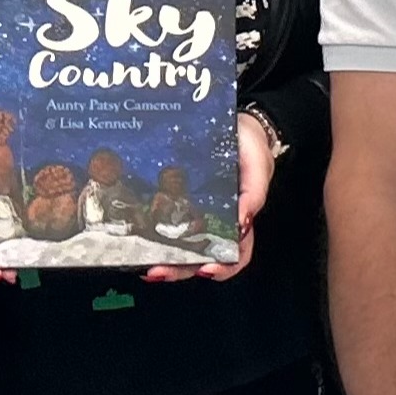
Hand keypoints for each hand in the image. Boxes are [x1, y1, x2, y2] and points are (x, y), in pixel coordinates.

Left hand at [146, 111, 270, 283]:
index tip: (207, 269)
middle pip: (199, 258)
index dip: (224, 268)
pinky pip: (159, 223)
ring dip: (161, 260)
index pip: (236, 254)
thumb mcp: (258, 165)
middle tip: (158, 272)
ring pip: (177, 248)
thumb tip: (242, 222)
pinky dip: (148, 237)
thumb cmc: (250, 146)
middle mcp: (213, 222)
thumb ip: (255, 193)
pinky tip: (136, 241)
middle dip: (179, 270)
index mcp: (238, 219)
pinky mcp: (172, 200)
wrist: (231, 122)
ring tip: (144, 266)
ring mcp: (190, 213)